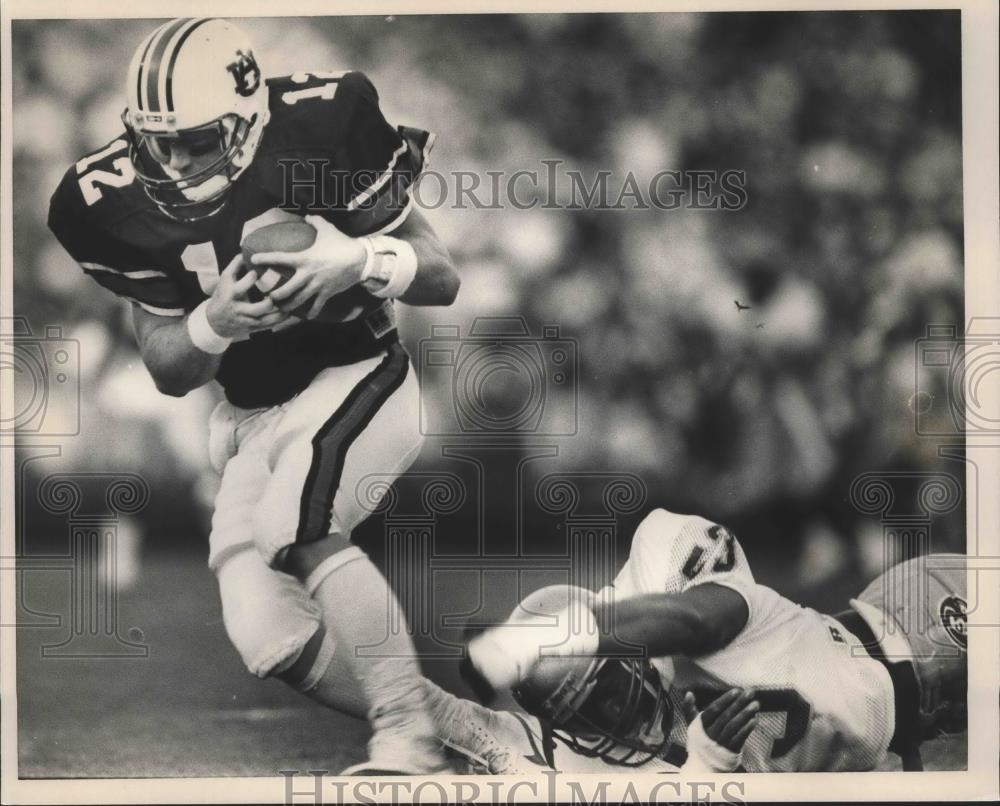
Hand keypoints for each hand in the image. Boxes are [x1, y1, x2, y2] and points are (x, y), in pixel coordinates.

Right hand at [206, 254, 289, 338]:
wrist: (214, 320)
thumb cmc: (222, 295)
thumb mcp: (224, 280)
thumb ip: (235, 266)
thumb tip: (245, 252)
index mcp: (230, 295)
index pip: (240, 287)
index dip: (250, 279)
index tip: (259, 272)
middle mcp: (238, 309)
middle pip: (256, 308)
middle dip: (269, 302)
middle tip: (278, 294)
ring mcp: (246, 320)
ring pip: (265, 319)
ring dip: (278, 313)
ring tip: (289, 304)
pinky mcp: (252, 327)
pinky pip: (268, 325)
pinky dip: (279, 319)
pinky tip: (288, 313)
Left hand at [251, 214, 366, 318]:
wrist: (361, 259)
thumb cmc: (342, 243)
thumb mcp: (327, 229)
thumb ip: (315, 221)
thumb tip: (307, 215)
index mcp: (304, 258)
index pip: (280, 258)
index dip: (265, 258)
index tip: (253, 259)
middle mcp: (308, 275)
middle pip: (286, 290)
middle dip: (274, 295)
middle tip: (267, 296)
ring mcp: (318, 286)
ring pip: (299, 301)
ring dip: (288, 306)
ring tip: (280, 309)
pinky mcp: (327, 293)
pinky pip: (316, 306)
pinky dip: (310, 313)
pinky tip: (306, 316)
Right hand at [682, 688, 758, 753]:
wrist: (705, 762)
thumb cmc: (701, 737)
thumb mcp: (692, 723)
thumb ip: (689, 707)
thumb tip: (688, 693)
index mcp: (701, 724)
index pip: (714, 709)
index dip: (725, 699)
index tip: (737, 691)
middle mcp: (711, 733)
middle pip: (726, 716)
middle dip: (739, 703)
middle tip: (750, 693)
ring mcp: (721, 743)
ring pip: (734, 726)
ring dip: (746, 714)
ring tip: (756, 704)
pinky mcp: (731, 750)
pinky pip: (740, 738)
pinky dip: (748, 728)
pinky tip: (755, 719)